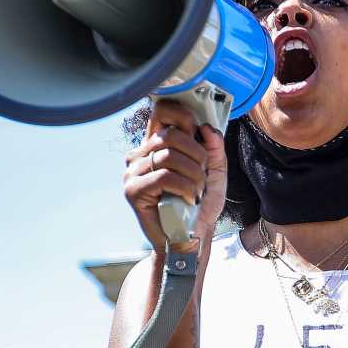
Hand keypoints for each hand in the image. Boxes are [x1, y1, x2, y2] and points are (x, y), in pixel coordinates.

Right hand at [123, 100, 227, 250]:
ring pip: (169, 155)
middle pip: (171, 134)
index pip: (162, 111)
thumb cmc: (199, 204)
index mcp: (157, 144)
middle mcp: (140, 153)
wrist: (191, 237)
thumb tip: (206, 128)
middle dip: (198, 155)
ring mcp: (133, 171)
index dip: (183, 116)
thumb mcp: (214, 171)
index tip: (198, 134)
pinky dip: (185, 187)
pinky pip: (164, 176)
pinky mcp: (132, 190)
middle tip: (203, 175)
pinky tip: (190, 199)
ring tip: (197, 191)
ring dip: (194, 175)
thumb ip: (214, 147)